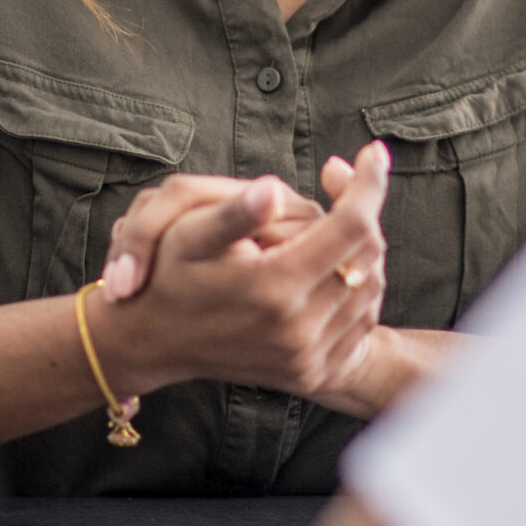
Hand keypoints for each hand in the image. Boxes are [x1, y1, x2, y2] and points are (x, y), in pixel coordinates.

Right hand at [93, 142, 391, 403]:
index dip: (367, 183)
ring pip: (370, 287)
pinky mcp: (311, 373)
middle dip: (364, 211)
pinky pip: (361, 322)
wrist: (152, 342)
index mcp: (273, 288)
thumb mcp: (186, 234)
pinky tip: (332, 263)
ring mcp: (307, 358)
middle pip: (367, 254)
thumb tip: (273, 192)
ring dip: (362, 248)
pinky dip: (358, 286)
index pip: (351, 226)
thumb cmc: (167, 276)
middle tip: (342, 183)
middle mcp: (298, 330)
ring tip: (334, 222)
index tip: (373, 152)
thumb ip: (234, 213)